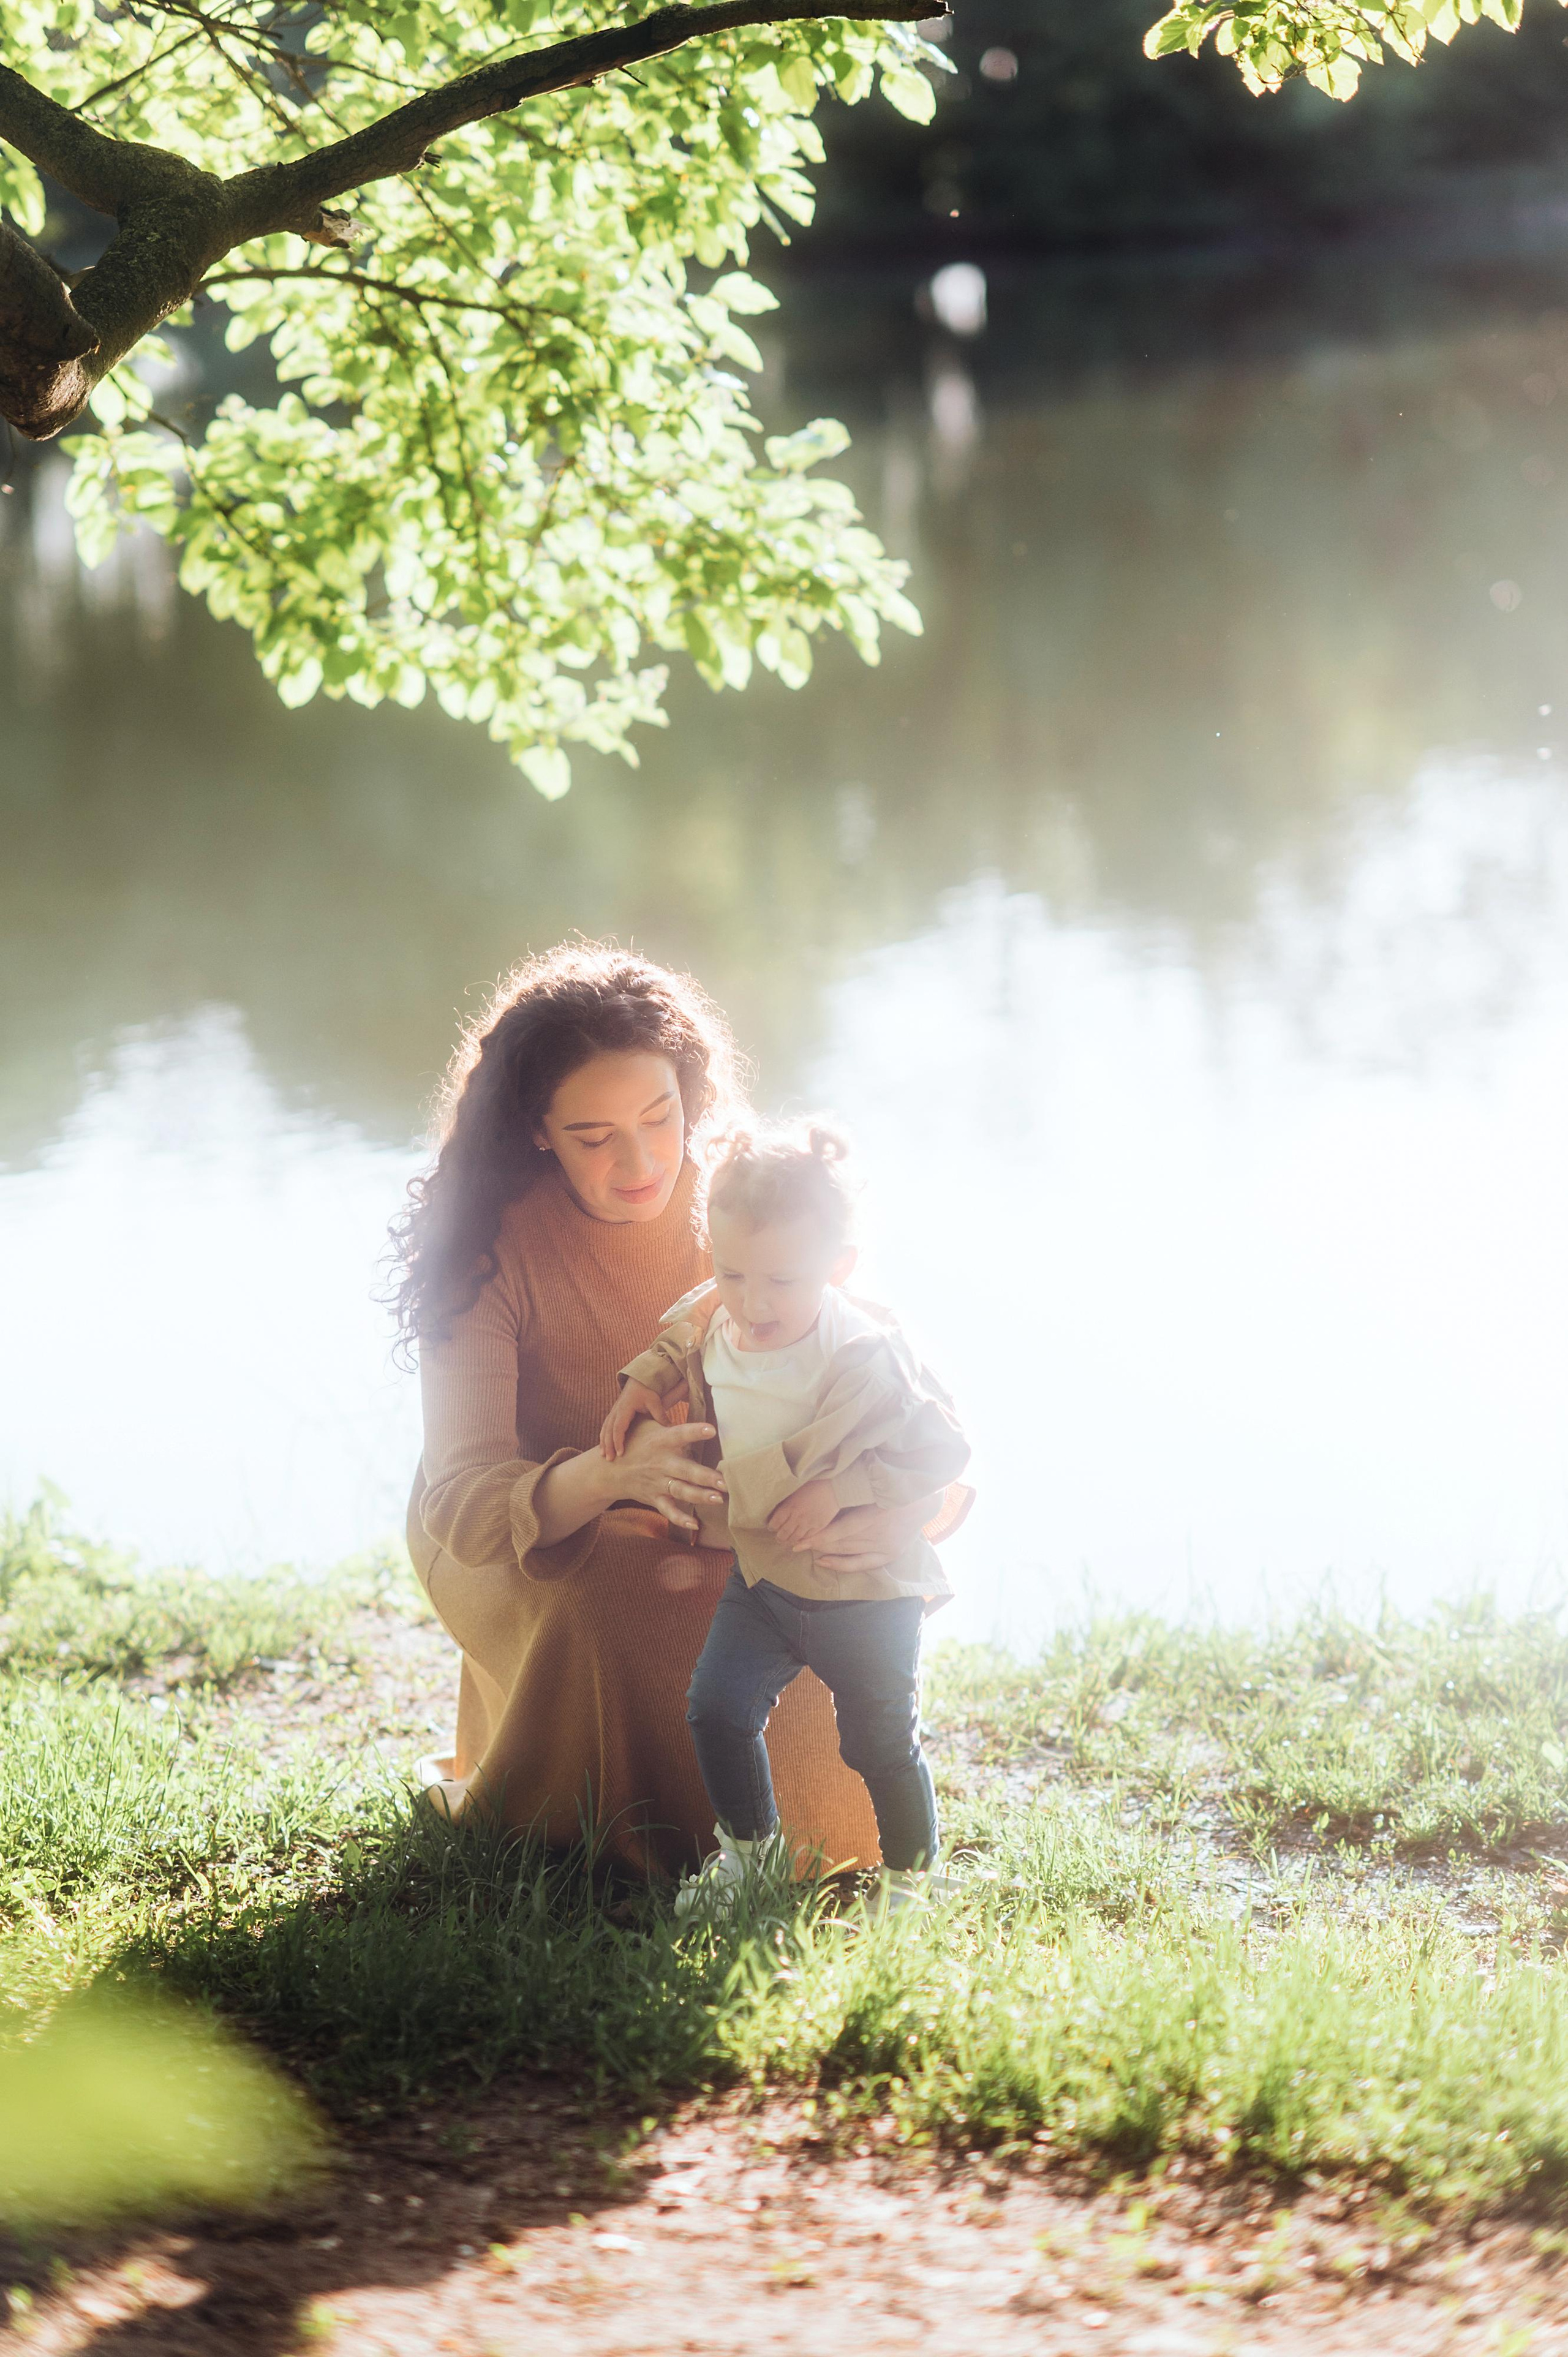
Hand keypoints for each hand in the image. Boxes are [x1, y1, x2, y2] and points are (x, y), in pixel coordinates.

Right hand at [600, 1377, 668, 1457]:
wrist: (640, 1380)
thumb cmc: (647, 1390)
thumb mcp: (655, 1401)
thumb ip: (660, 1415)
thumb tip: (670, 1429)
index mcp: (625, 1408)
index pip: (619, 1427)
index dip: (618, 1440)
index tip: (620, 1453)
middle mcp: (616, 1410)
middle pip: (609, 1430)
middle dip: (608, 1445)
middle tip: (609, 1459)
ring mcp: (614, 1411)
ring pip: (605, 1428)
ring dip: (603, 1442)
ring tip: (604, 1456)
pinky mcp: (614, 1413)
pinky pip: (606, 1426)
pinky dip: (603, 1437)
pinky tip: (604, 1447)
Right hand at [612, 1415, 726, 1534]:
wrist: (608, 1469)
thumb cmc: (634, 1440)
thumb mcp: (647, 1421)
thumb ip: (667, 1405)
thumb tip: (686, 1382)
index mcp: (660, 1440)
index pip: (679, 1434)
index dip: (694, 1431)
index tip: (712, 1430)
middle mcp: (660, 1462)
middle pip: (684, 1470)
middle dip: (704, 1477)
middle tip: (724, 1481)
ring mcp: (657, 1482)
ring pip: (680, 1490)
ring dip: (699, 1496)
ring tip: (719, 1499)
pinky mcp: (654, 1497)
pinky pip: (668, 1510)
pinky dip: (679, 1518)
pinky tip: (695, 1524)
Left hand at [768, 1477, 840, 1550]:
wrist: (832, 1488)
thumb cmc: (812, 1485)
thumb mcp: (795, 1492)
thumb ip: (786, 1503)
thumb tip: (778, 1511)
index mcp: (789, 1507)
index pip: (775, 1523)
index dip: (772, 1526)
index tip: (771, 1527)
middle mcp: (797, 1517)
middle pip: (783, 1533)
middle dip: (779, 1537)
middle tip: (778, 1538)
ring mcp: (808, 1523)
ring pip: (795, 1538)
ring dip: (788, 1541)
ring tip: (786, 1542)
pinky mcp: (818, 1527)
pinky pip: (807, 1537)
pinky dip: (801, 1540)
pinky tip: (799, 1540)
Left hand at [810, 1497, 934, 1574]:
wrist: (923, 1502)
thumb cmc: (892, 1490)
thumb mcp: (872, 1489)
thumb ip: (851, 1495)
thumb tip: (823, 1494)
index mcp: (874, 1515)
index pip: (840, 1531)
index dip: (818, 1537)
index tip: (800, 1539)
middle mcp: (879, 1534)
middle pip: (840, 1543)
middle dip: (816, 1543)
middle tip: (795, 1543)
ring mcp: (885, 1547)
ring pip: (848, 1552)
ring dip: (825, 1551)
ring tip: (805, 1549)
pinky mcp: (890, 1555)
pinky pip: (862, 1564)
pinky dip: (841, 1564)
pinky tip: (824, 1562)